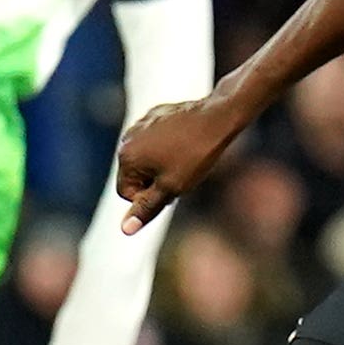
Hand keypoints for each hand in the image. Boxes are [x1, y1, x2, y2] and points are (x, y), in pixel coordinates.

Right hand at [113, 94, 249, 233]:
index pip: (127, 193)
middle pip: (136, 175)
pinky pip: (156, 140)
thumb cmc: (195, 155)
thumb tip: (125, 229)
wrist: (218, 118)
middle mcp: (127, 139)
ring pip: (147, 158)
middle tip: (182, 175)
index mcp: (126, 157)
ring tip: (186, 160)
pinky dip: (168, 147)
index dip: (151, 197)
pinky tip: (187, 144)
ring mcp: (141, 124)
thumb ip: (146, 208)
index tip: (173, 188)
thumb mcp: (171, 188)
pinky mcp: (155, 115)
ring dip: (162, 166)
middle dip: (155, 181)